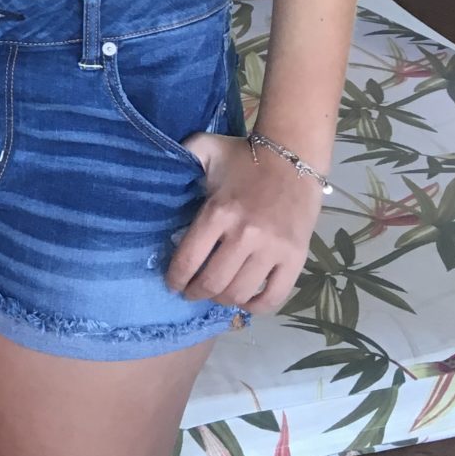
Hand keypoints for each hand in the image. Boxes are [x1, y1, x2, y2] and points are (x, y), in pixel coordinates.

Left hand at [166, 131, 326, 314]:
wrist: (293, 157)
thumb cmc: (244, 157)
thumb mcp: (206, 149)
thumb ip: (181, 156)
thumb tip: (158, 167)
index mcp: (219, 212)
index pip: (189, 259)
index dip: (176, 278)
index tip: (172, 284)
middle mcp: (245, 235)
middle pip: (213, 282)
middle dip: (196, 293)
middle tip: (191, 293)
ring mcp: (273, 249)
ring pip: (240, 293)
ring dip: (223, 300)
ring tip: (216, 294)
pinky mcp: (296, 258)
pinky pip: (274, 297)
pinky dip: (256, 306)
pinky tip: (245, 300)